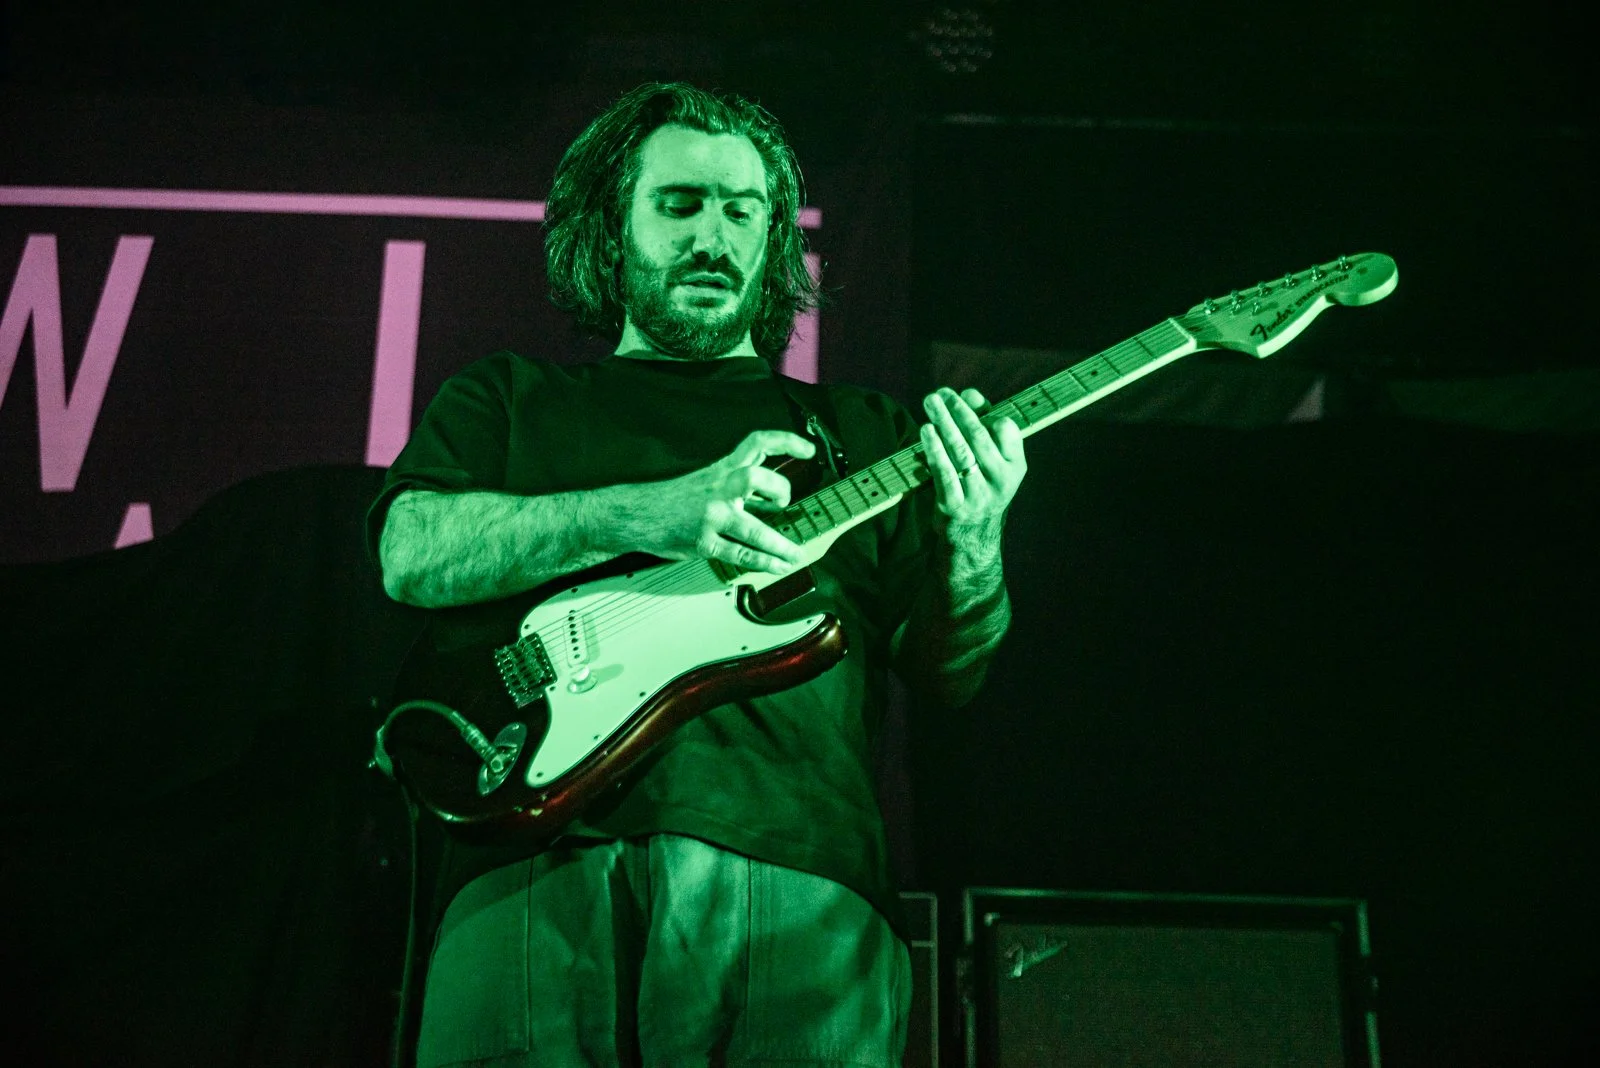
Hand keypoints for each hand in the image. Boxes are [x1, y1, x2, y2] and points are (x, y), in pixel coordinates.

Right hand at [632, 429, 814, 574]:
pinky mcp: (703, 541)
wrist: (636, 514)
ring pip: (753, 529)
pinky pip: (739, 554)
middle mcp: (718, 487)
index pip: (756, 443)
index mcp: (722, 469)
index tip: (810, 451)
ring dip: (780, 545)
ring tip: (797, 556)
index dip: (786, 442)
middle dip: (779, 490)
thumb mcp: (709, 480)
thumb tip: (775, 500)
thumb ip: (740, 485)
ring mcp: (710, 515)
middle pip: (755, 477)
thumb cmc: (676, 499)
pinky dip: (763, 562)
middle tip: (785, 504)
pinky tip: (777, 567)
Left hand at [920, 386, 1026, 546]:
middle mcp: (1001, 480)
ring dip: (943, 424)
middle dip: (958, 411)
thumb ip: (983, 422)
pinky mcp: (954, 505)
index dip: (987, 413)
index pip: (1007, 431)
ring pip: (959, 452)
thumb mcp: (991, 457)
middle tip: (939, 394)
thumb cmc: (980, 482)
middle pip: (978, 437)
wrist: (971, 533)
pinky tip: (926, 431)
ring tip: (930, 404)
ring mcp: (978, 495)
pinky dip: (934, 449)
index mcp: (1014, 465)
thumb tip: (969, 394)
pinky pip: (943, 472)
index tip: (964, 397)